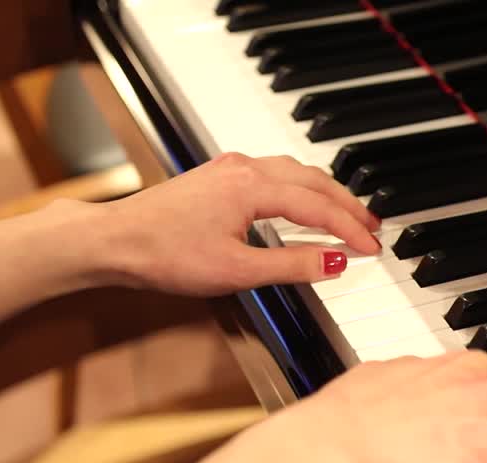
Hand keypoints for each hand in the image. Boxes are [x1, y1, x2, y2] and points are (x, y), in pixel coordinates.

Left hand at [103, 153, 380, 293]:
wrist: (113, 241)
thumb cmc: (163, 254)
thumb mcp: (236, 270)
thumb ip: (291, 265)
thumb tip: (334, 262)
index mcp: (252, 187)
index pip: (318, 206)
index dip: (349, 229)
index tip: (372, 249)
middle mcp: (245, 168)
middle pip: (313, 181)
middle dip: (347, 205)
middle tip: (373, 228)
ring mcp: (230, 168)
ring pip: (295, 172)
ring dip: (326, 193)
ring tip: (349, 214)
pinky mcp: (219, 176)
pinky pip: (275, 173)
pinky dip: (301, 188)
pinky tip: (304, 202)